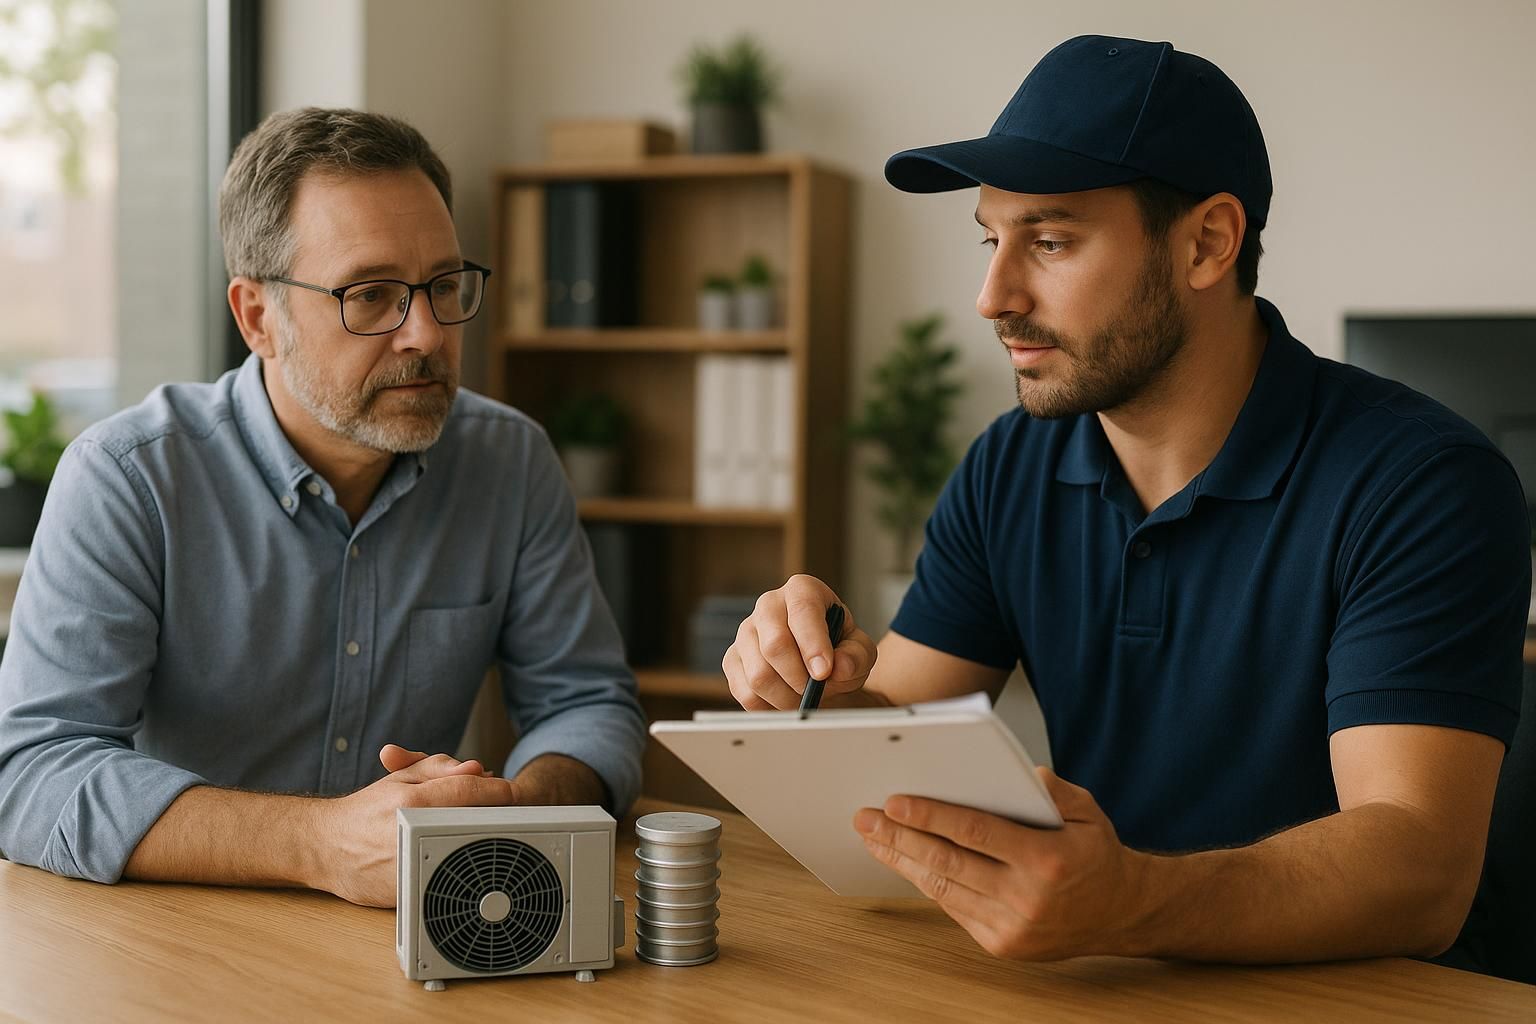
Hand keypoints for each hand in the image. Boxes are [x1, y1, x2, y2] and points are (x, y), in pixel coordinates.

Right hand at [313, 745, 518, 907]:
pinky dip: (461, 872)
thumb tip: (479, 768)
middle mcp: (410, 831)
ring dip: (483, 847)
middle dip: (496, 819)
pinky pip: (446, 881)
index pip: (471, 789)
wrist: (324, 848)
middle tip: (507, 817)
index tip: (513, 793)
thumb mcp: (400, 777)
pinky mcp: (405, 893)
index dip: (499, 790)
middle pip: (476, 822)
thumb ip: (440, 767)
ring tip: (488, 840)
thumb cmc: (366, 811)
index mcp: (412, 799)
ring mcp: (408, 864)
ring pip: (466, 855)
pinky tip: (464, 865)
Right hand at [723, 574, 878, 709]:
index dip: (813, 645)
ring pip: (759, 675)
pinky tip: (785, 700)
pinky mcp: (732, 659)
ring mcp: (746, 632)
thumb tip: (840, 667)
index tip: (824, 673)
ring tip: (804, 698)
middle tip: (816, 691)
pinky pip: (745, 693)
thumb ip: (857, 656)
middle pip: (774, 645)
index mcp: (803, 590)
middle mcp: (769, 605)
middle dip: (799, 678)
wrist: (818, 667)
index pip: (803, 612)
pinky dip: (769, 707)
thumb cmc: (838, 651)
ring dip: (787, 698)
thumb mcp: (860, 650)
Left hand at [853, 768, 1152, 959]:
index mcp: (1047, 860)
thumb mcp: (1087, 810)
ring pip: (943, 889)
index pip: (975, 832)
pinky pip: (954, 908)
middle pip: (948, 863)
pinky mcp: (1002, 944)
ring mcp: (1013, 927)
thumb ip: (1051, 788)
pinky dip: (926, 882)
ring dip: (902, 861)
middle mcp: (1027, 898)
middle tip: (866, 818)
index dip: (930, 816)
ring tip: (874, 838)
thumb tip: (1013, 771)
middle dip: (900, 838)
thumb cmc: (1096, 854)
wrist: (1121, 913)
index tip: (894, 802)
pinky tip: (905, 861)